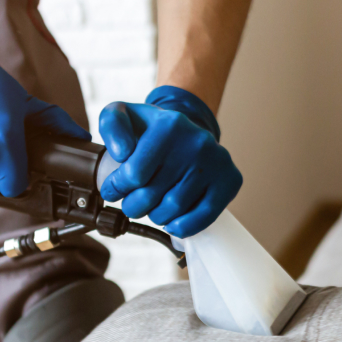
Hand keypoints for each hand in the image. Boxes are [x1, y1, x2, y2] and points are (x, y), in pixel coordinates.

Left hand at [98, 86, 241, 237]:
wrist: (185, 133)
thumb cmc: (150, 131)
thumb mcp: (123, 115)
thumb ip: (111, 125)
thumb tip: (122, 153)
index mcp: (169, 125)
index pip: (134, 174)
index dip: (116, 188)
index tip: (112, 190)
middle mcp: (196, 142)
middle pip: (152, 195)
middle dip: (133, 205)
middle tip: (131, 204)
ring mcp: (217, 162)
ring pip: (174, 209)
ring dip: (155, 216)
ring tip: (151, 208)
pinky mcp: (229, 180)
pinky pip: (204, 216)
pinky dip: (183, 226)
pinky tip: (172, 222)